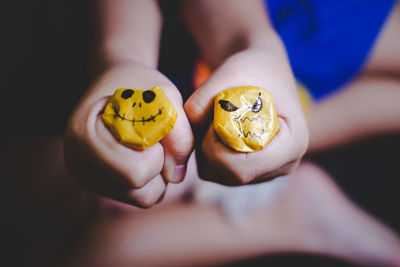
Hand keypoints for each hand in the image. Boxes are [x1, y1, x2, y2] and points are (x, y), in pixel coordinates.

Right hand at [64, 61, 192, 207]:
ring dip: (158, 174)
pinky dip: (152, 179)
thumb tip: (176, 177)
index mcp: (85, 137)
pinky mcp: (101, 184)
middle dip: (159, 166)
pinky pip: (140, 196)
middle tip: (156, 137)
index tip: (153, 129)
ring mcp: (87, 177)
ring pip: (143, 198)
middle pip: (140, 192)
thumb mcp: (166, 95)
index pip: (135, 173)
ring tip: (151, 144)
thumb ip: (179, 133)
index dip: (157, 154)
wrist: (116, 81)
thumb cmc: (139, 85)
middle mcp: (78, 163)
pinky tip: (146, 154)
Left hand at [185, 48, 308, 184]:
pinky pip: (217, 173)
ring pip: (219, 176)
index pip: (243, 167)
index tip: (214, 117)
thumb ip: (202, 100)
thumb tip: (186, 128)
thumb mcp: (229, 72)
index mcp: (292, 144)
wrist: (263, 70)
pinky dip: (207, 154)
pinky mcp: (252, 172)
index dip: (216, 146)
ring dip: (205, 150)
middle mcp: (285, 164)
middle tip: (210, 116)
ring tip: (215, 119)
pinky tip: (216, 130)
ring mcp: (268, 172)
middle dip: (208, 147)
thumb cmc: (253, 67)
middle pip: (231, 176)